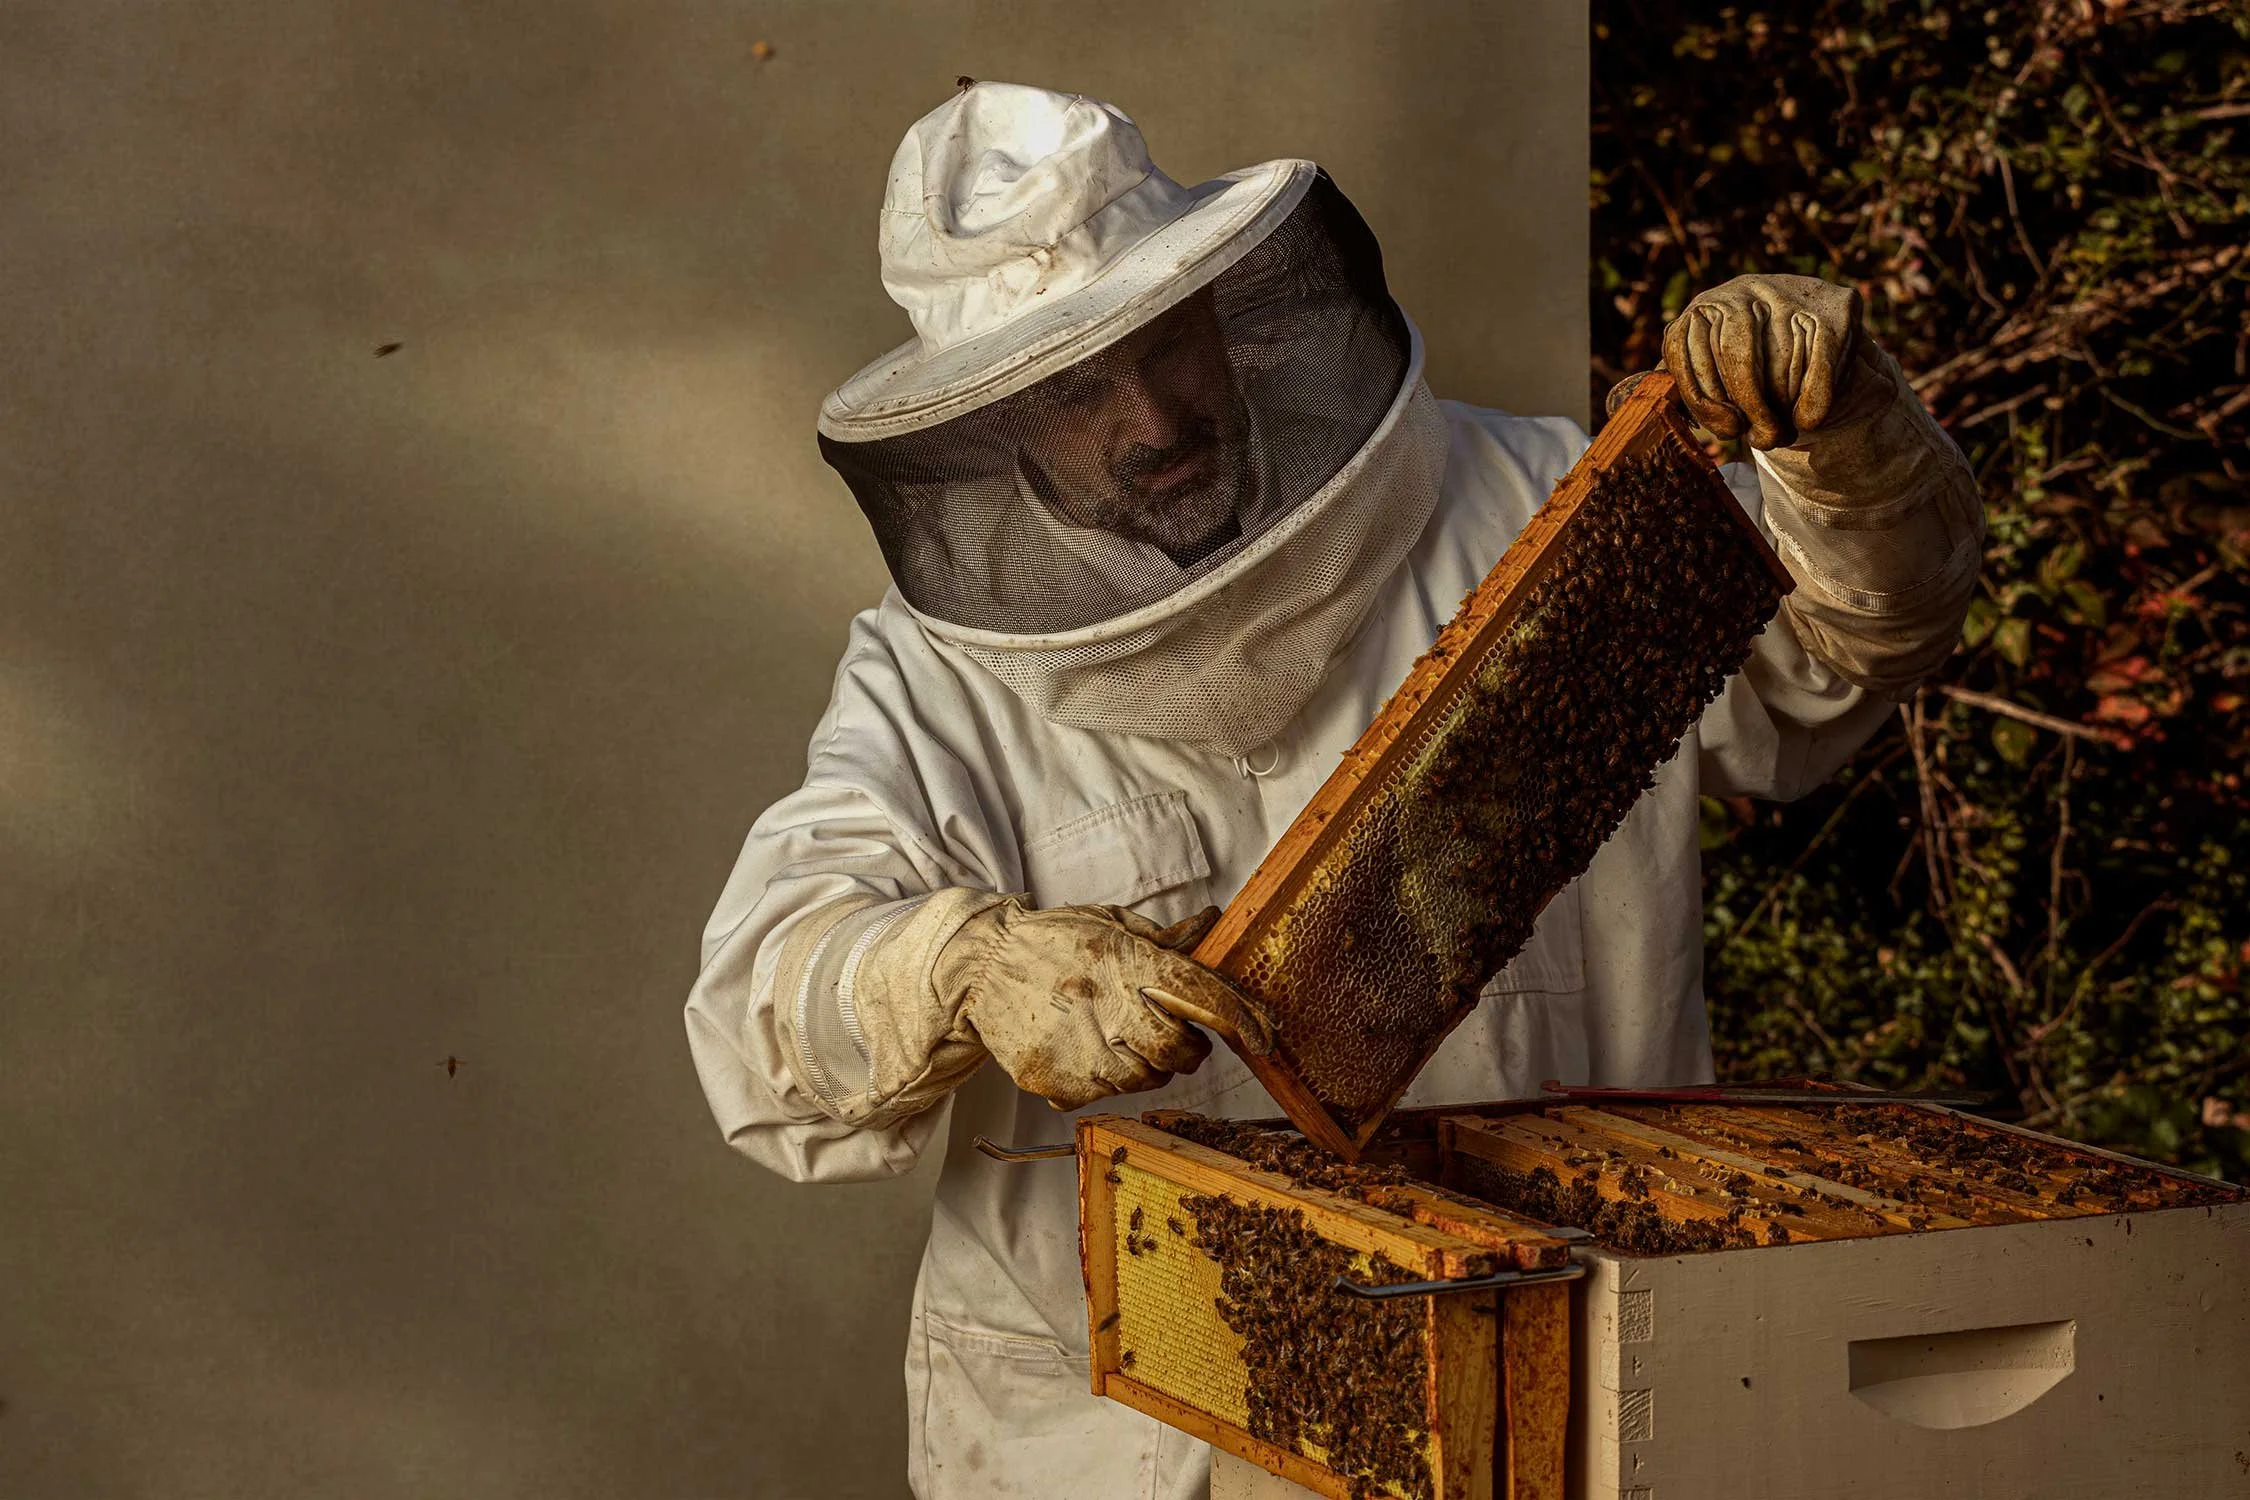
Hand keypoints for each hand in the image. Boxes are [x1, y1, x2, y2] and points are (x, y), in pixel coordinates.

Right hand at [943, 900, 1273, 1109]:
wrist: (976, 967)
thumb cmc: (1048, 941)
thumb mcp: (1107, 923)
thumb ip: (1162, 938)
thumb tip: (1212, 925)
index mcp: (1120, 960)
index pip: (1197, 994)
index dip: (1238, 1018)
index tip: (1263, 1036)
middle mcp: (1101, 1006)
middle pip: (1176, 1050)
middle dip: (1188, 1048)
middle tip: (1175, 1034)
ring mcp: (1075, 1049)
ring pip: (1144, 1079)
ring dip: (1148, 1065)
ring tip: (1123, 1039)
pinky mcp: (1052, 1080)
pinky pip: (1103, 1095)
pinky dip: (1107, 1079)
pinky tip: (1089, 1051)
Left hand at [1657, 273, 1867, 449]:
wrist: (1811, 322)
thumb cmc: (1749, 357)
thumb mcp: (1709, 360)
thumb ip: (1679, 379)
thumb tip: (1631, 403)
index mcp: (1703, 307)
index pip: (1684, 351)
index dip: (1705, 400)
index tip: (1727, 431)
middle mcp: (1741, 291)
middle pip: (1737, 357)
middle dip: (1750, 408)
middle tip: (1760, 440)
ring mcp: (1788, 294)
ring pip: (1780, 363)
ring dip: (1782, 408)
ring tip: (1782, 430)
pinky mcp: (1833, 308)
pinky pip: (1819, 362)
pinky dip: (1813, 400)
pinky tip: (1807, 421)